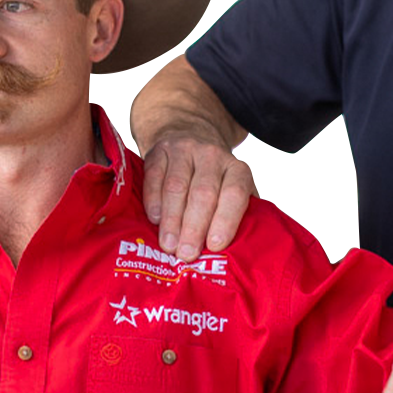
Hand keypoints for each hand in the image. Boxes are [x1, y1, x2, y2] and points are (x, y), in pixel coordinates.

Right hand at [140, 134, 256, 258]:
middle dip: (194, 227)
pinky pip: (154, 176)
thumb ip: (239, 217)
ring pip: (177, 186)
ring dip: (172, 219)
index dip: (226, 220)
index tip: (215, 246)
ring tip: (169, 245)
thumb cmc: (216, 183)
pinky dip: (153, 200)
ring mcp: (184, 150)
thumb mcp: (235, 193)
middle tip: (186, 254)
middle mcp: (213, 155)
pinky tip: (154, 220)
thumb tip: (236, 253)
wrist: (191, 139)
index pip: (235, 194)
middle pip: (204, 193)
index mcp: (237, 170)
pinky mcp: (159, 151)